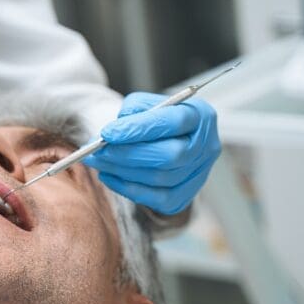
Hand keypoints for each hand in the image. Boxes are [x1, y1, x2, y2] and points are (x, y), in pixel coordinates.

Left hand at [82, 93, 220, 214]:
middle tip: (98, 151)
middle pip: (170, 156)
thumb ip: (131, 112)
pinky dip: (128, 188)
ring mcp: (199, 173)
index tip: (107, 133)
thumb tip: (111, 134)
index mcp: (200, 116)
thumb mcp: (144, 104)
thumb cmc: (153, 118)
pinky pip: (157, 199)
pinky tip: (108, 176)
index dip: (139, 129)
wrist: (165, 138)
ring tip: (97, 161)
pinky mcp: (186, 194)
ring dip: (122, 171)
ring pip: (160, 178)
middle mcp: (206, 146)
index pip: (173, 122)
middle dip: (128, 154)